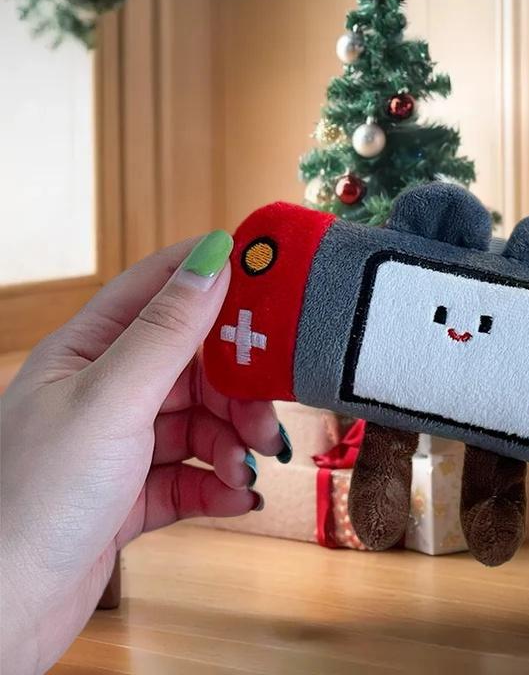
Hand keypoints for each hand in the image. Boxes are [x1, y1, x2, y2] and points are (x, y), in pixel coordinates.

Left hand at [0, 233, 287, 674]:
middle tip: (263, 419)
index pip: (160, 289)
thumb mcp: (112, 400)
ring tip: (244, 472)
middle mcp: (106, 391)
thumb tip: (213, 259)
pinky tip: (236, 498)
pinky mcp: (133, 493)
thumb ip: (167, 331)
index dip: (214, 279)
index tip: (270, 281)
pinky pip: (194, 475)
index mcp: (88, 351)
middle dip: (236, 391)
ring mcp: (121, 444)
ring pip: (201, 423)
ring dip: (233, 445)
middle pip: (195, 366)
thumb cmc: (31, 498)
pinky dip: (220, 485)